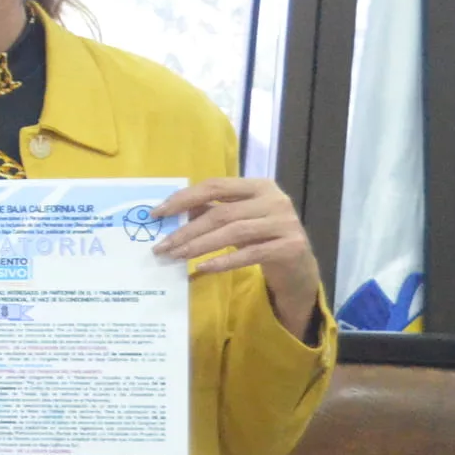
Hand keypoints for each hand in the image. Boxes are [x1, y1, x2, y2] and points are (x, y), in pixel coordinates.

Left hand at [152, 177, 321, 335]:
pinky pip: (250, 253)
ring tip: (175, 257)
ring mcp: (285, 223)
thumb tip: (169, 211)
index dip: (184, 198)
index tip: (157, 213)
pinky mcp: (291, 247)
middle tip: (161, 247)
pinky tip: (202, 268)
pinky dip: (223, 261)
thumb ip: (211, 212)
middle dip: (186, 230)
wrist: (298, 268)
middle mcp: (275, 200)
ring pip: (233, 232)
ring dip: (199, 246)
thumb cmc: (261, 239)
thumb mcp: (237, 221)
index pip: (215, 186)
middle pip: (222, 212)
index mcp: (259, 186)